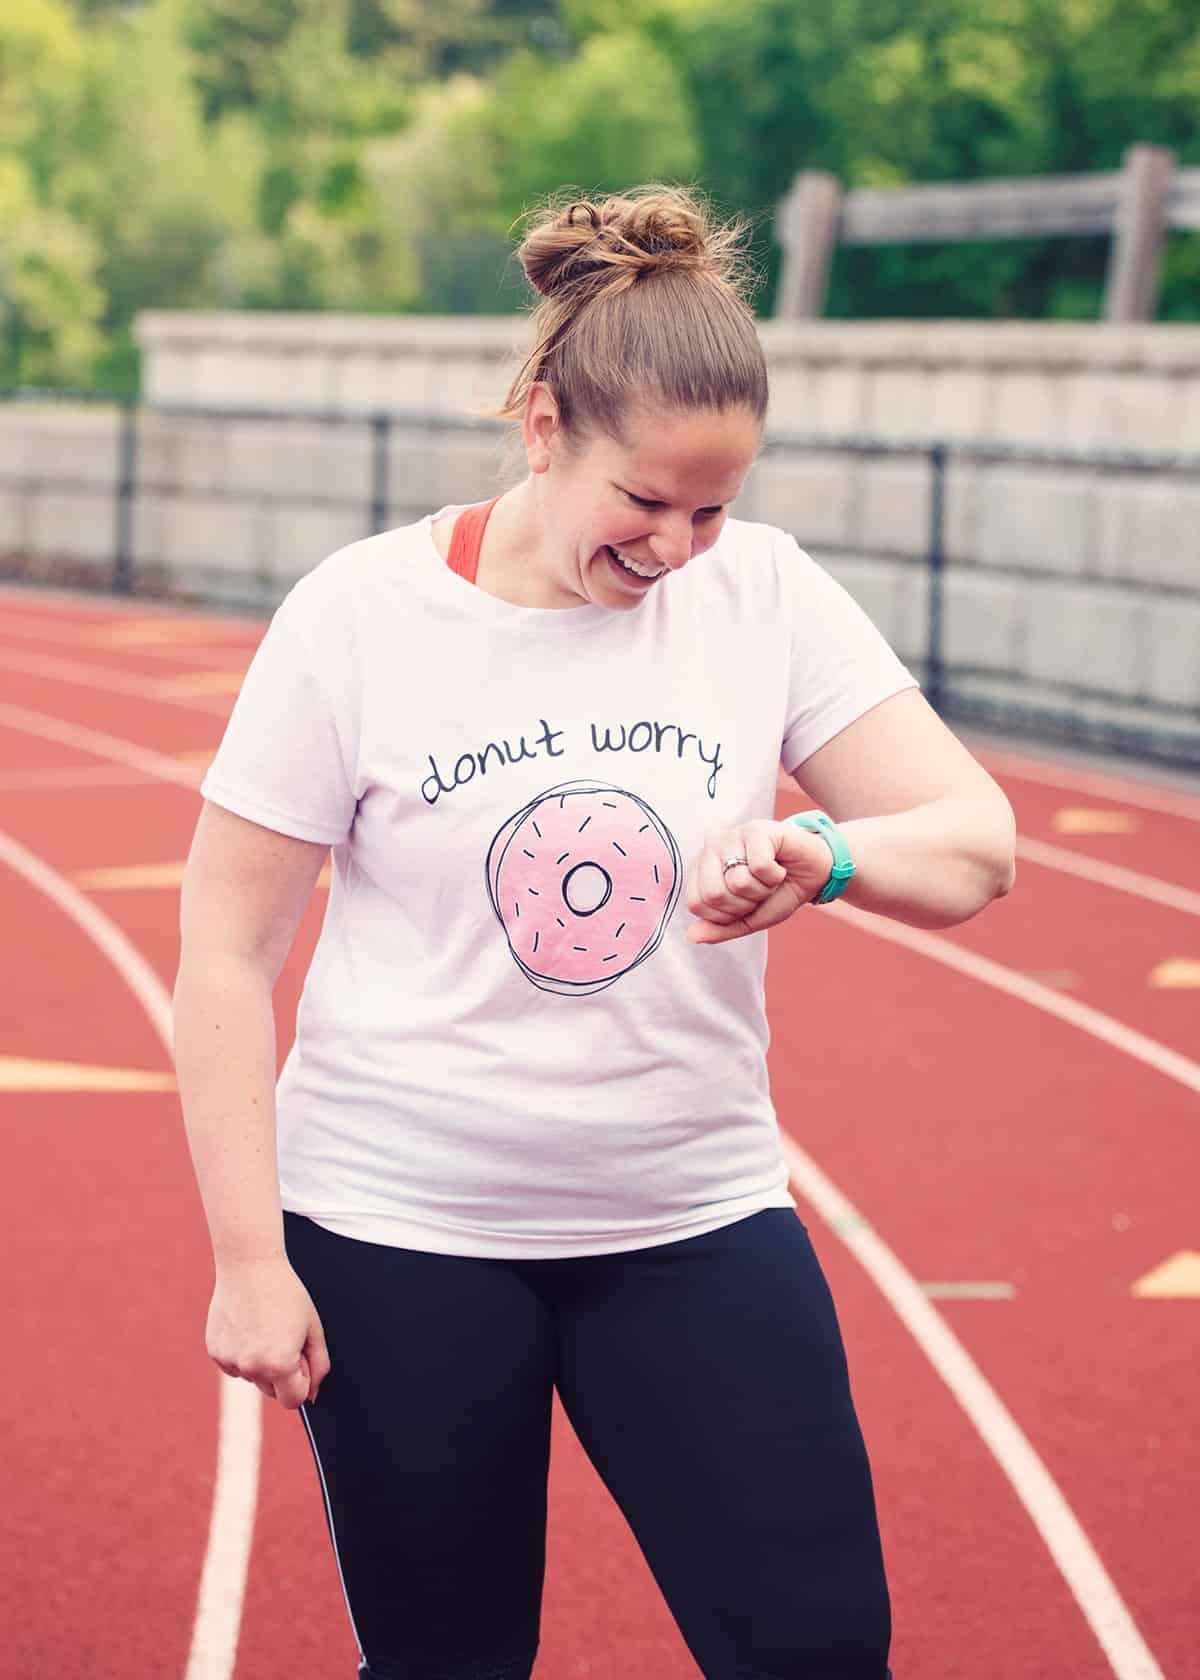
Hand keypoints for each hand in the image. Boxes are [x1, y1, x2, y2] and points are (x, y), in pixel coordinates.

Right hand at [206, 1256, 330, 1409]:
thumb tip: (312, 1395)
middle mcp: (252, 1368)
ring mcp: (231, 1361)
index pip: (294, 1400)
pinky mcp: (216, 1352)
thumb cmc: (286, 1294)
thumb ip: (319, 1365)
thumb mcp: (313, 1329)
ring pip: (252, 1377)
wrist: (250, 1267)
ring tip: (264, 1326)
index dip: (302, 1380)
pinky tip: (247, 1325)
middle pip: (272, 1391)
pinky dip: (242, 1353)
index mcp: (279, 1364)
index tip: (301, 1357)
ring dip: (261, 1362)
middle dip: (281, 1372)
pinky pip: (235, 1365)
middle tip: (283, 1336)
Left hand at [685, 818, 833, 945]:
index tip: (745, 903)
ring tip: (770, 876)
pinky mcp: (756, 828)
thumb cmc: (779, 892)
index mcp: (701, 869)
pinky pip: (759, 867)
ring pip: (737, 882)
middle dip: (744, 904)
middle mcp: (711, 848)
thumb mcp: (749, 919)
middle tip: (759, 889)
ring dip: (762, 889)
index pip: (696, 904)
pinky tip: (779, 865)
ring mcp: (732, 835)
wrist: (814, 874)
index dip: (727, 915)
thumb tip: (692, 936)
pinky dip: (775, 876)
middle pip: (713, 895)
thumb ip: (720, 928)